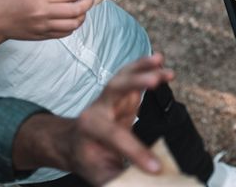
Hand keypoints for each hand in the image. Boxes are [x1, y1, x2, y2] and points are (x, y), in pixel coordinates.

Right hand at [0, 0, 92, 41]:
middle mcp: (43, 12)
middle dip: (88, 2)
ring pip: (75, 24)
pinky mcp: (43, 36)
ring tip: (79, 7)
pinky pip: (66, 33)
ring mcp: (44, 26)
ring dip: (83, 15)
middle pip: (78, 10)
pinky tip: (70, 17)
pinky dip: (73, 25)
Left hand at [13, 54, 174, 185]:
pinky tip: (160, 60)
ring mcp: (108, 97)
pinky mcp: (120, 91)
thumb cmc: (89, 160)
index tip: (157, 168)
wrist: (73, 143)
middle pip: (114, 90)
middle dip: (134, 83)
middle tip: (155, 81)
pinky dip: (145, 65)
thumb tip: (150, 182)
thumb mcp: (100, 176)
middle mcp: (97, 108)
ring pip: (123, 76)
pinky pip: (131, 74)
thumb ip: (120, 179)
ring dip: (143, 67)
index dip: (137, 153)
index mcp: (90, 131)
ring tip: (161, 62)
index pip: (116, 138)